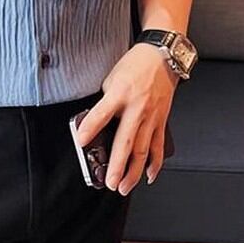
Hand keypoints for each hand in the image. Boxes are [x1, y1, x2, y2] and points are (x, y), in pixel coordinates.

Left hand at [76, 43, 179, 193]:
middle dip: (117, 165)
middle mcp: (137, 108)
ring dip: (134, 172)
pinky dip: (155, 163)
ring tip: (124, 187)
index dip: (90, 128)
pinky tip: (149, 176)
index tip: (81, 141)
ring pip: (143, 150)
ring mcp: (151, 117)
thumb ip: (104, 101)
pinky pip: (159, 146)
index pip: (101, 114)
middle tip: (110, 182)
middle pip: (126, 141)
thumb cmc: (136, 65)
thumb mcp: (111, 78)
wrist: (163, 56)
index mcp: (120, 94)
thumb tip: (94, 123)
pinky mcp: (162, 121)